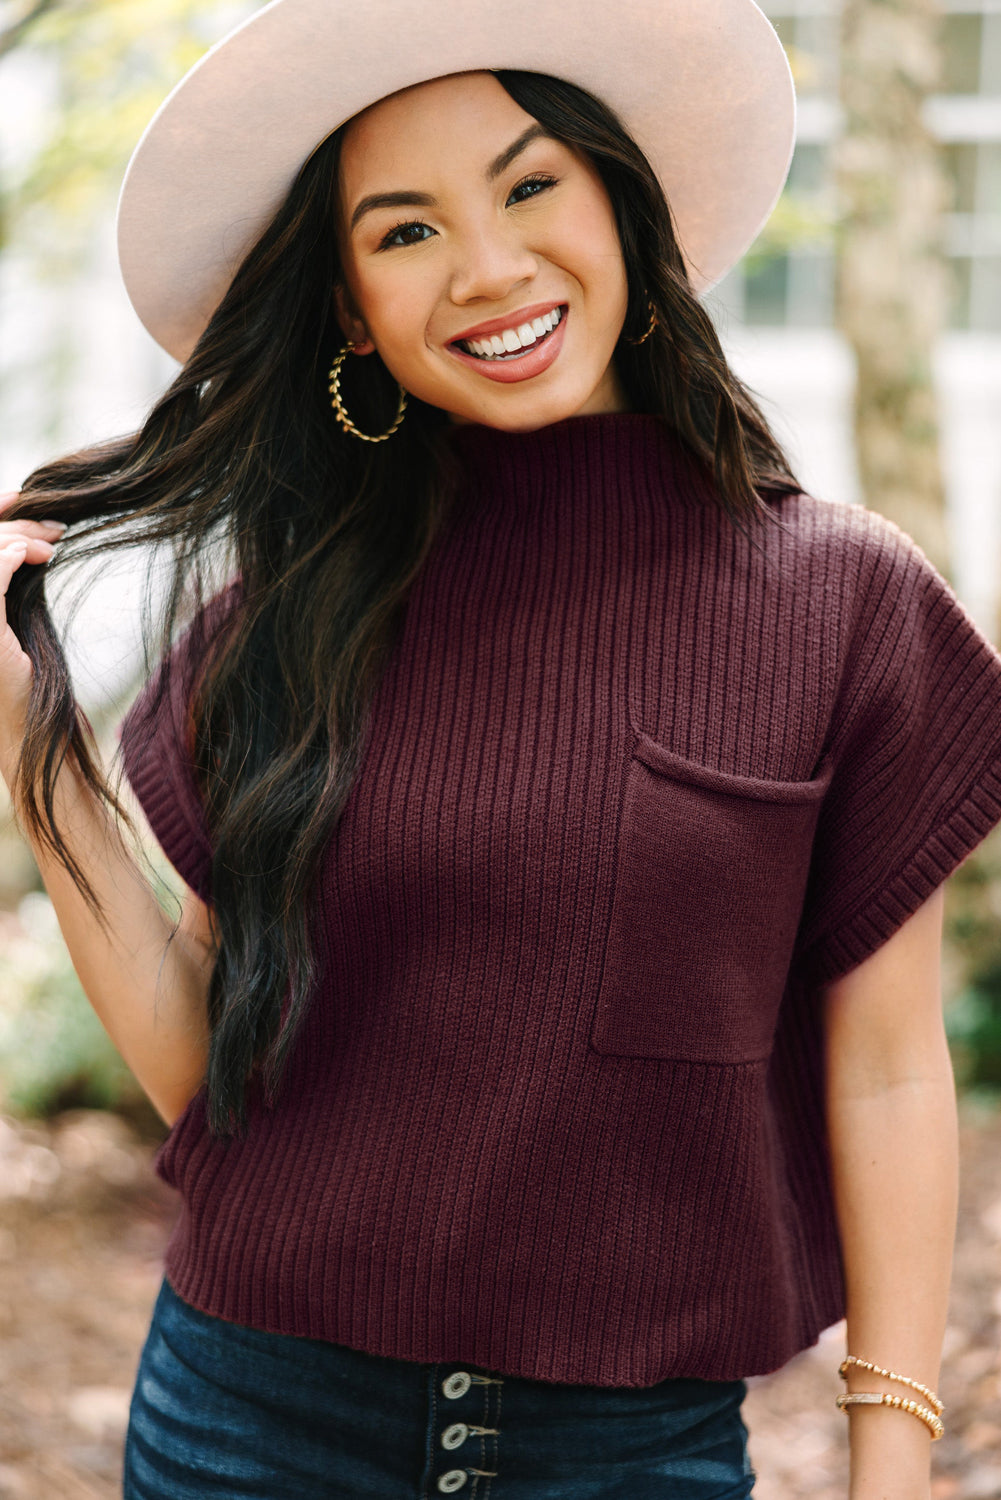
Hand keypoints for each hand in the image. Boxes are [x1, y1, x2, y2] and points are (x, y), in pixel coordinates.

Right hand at [0, 490, 65, 775]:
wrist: (27, 729)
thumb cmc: (26, 680)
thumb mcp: (17, 615)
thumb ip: (10, 575)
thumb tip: (29, 537)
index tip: (23, 497)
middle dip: (14, 521)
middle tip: (56, 526)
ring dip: (20, 535)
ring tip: (54, 543)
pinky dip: (13, 554)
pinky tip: (41, 557)